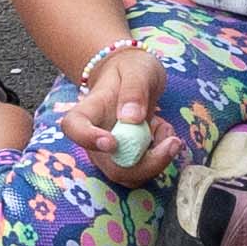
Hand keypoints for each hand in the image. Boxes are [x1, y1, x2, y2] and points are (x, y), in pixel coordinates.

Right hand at [61, 44, 176, 185]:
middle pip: (111, 166)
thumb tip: (131, 118)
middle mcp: (96, 138)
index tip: (112, 141)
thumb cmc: (131, 70)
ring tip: (167, 129)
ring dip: (158, 160)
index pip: (74, 128)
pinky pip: (144, 170)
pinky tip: (164, 132)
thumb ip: (134, 89)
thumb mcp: (137, 69)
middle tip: (173, 141)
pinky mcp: (129, 159)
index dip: (87, 139)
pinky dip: (161, 156)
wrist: (134, 77)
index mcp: (89, 111)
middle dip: (146, 164)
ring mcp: (112, 153)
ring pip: (130, 176)